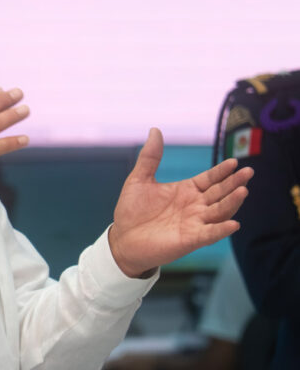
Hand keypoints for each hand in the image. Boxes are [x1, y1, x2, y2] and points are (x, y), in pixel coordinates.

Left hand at [109, 128, 253, 276]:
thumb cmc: (132, 210)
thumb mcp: (139, 179)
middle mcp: (194, 206)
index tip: (234, 162)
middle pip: (220, 193)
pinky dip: (221, 230)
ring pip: (219, 211)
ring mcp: (194, 223)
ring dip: (232, 202)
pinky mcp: (189, 239)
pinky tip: (233, 224)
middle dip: (234, 183)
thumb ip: (150, 157)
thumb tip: (155, 130)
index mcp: (186, 191)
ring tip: (243, 190)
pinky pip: (209, 234)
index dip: (222, 171)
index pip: (210, 179)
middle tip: (248, 172)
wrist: (122, 238)